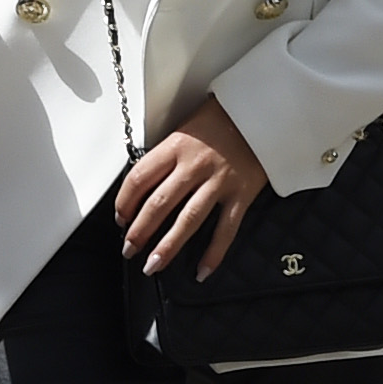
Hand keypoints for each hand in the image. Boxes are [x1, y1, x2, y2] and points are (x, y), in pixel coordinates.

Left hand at [115, 98, 267, 279]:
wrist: (262, 112)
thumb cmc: (221, 119)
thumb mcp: (185, 129)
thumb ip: (167, 157)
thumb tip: (144, 189)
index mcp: (175, 146)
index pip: (139, 178)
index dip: (124, 203)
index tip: (120, 218)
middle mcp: (194, 165)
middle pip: (159, 204)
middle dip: (139, 231)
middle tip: (129, 249)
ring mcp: (219, 181)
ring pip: (188, 220)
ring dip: (167, 246)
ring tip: (153, 265)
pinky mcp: (241, 194)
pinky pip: (225, 229)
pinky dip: (213, 253)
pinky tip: (201, 271)